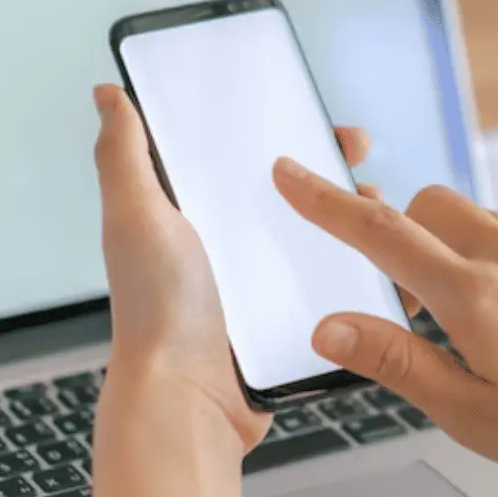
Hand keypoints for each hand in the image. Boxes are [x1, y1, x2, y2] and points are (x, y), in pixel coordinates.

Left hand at [91, 84, 378, 450]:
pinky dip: (362, 271)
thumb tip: (109, 95)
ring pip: (324, 238)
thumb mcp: (137, 218)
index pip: (247, 157)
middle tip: (362, 165)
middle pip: (296, 193)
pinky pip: (334, 286)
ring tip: (384, 214)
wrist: (189, 401)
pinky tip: (388, 262)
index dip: (285, 131)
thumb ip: (124, 156)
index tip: (322, 119)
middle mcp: (231, 246)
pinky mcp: (292, 318)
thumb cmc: (157, 309)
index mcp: (194, 214)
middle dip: (334, 172)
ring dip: (357, 222)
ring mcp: (265, 284)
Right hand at [271, 160, 497, 496]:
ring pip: (484, 218)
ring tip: (479, 317)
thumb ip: (397, 360)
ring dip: (460, 248)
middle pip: (432, 206)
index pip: (380, 234)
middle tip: (416, 297)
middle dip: (405, 231)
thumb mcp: (470, 414)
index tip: (293, 173)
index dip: (326, 201)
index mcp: (474, 297)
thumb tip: (333, 327)